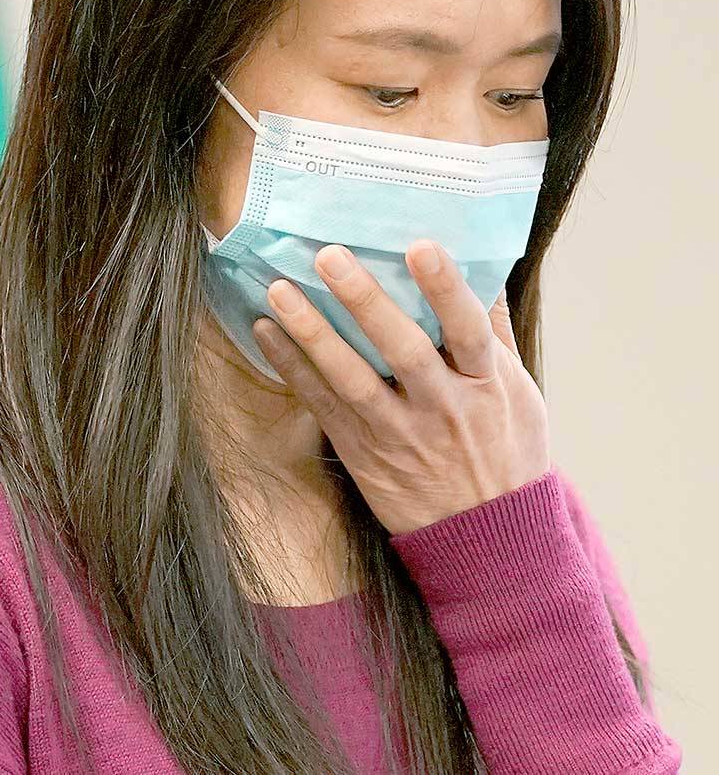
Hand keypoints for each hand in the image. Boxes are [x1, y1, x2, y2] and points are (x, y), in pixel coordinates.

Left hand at [252, 240, 550, 533]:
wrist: (485, 539)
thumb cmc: (505, 454)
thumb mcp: (520, 396)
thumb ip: (496, 334)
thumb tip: (486, 266)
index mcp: (487, 386)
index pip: (469, 329)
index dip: (445, 288)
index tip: (420, 245)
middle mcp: (442, 408)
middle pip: (402, 349)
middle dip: (364, 301)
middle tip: (328, 256)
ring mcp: (398, 433)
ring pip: (352, 379)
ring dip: (312, 333)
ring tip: (279, 291)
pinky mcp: (362, 452)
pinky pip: (322, 406)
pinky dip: (292, 368)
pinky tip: (265, 331)